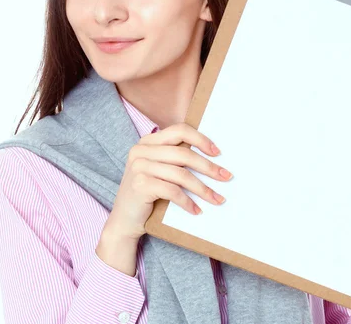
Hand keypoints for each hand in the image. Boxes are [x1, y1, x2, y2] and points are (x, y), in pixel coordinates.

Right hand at [102, 122, 232, 241]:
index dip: (201, 139)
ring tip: (217, 199)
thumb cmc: (148, 195)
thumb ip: (175, 159)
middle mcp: (141, 150)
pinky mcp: (140, 185)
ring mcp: (139, 167)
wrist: (124, 221)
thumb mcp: (159, 171)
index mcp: (147, 141)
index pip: (179, 130)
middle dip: (208, 167)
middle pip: (184, 154)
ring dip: (203, 189)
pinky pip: (173, 191)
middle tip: (226, 177)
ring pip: (181, 174)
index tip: (218, 153)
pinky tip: (196, 210)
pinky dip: (188, 202)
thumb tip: (213, 156)